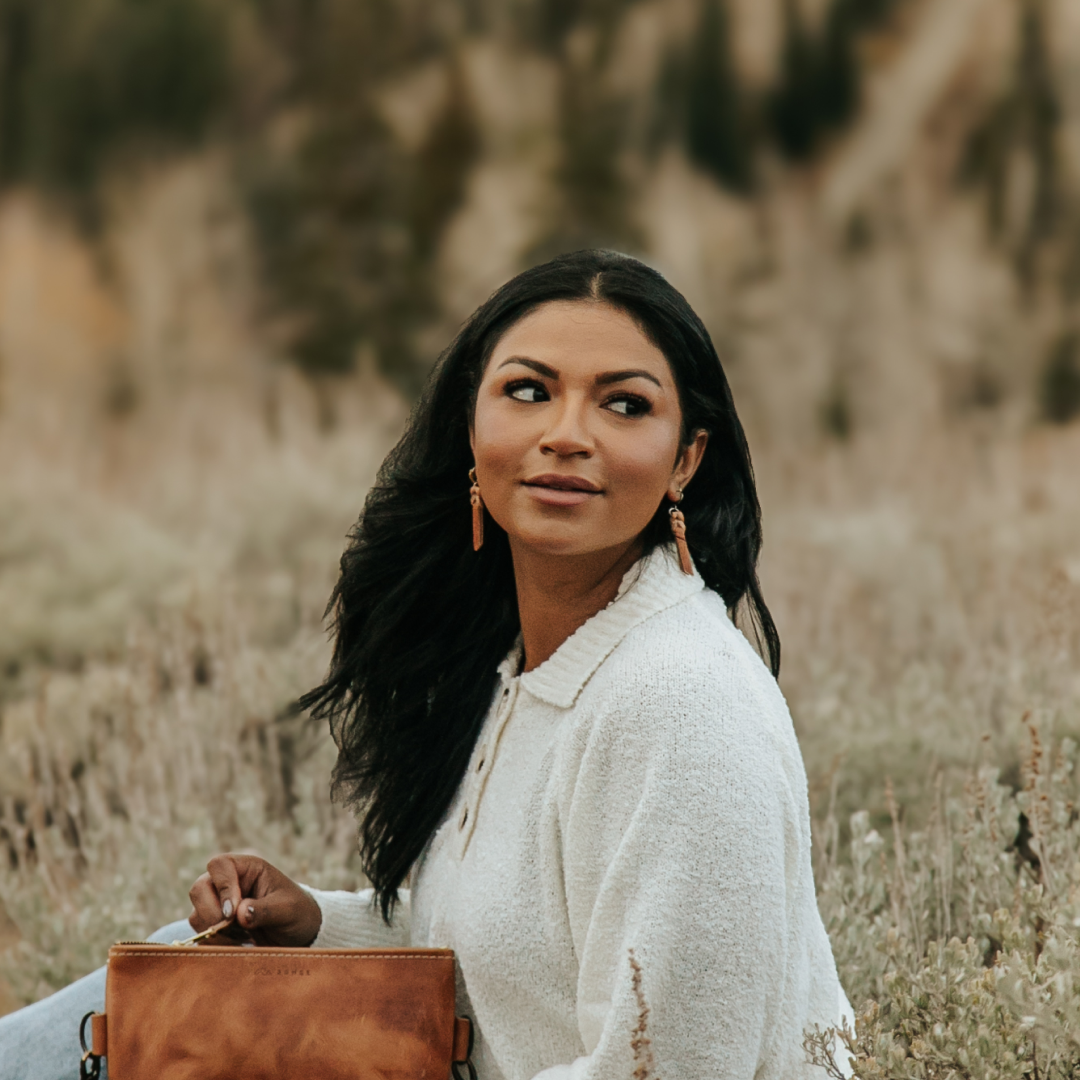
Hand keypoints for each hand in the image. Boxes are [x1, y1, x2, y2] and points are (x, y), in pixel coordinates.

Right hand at [188, 853, 321, 947]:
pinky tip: (238, 944)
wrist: (298, 934)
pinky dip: (216, 943)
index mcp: (247, 868)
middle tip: (234, 928)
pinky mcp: (215, 924)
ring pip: (197, 914)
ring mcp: (218, 904)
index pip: (219, 865)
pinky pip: (201, 934)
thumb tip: (239, 914)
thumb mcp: (288, 909)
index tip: (233, 912)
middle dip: (213, 913)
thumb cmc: (296, 912)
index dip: (222, 887)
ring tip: (243, 937)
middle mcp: (228, 882)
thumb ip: (265, 910)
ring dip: (215, 931)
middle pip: (199, 889)